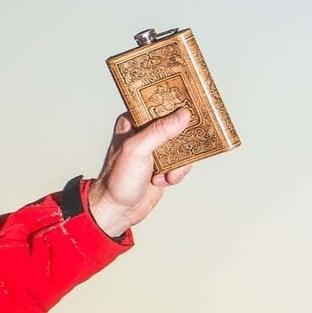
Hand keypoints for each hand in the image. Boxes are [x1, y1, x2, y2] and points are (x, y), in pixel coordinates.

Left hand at [88, 108, 193, 239]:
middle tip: (193, 136)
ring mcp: (156, 149)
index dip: (175, 103)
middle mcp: (145, 133)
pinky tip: (164, 180)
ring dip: (180, 161)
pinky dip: (177, 173)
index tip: (193, 102)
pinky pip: (183, 163)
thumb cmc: (117, 178)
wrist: (117, 210)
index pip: (158, 104)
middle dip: (184, 135)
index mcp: (133, 122)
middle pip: (176, 123)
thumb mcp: (137, 150)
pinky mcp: (164, 165)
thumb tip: (183, 115)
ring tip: (168, 172)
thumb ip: (159, 131)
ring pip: (183, 144)